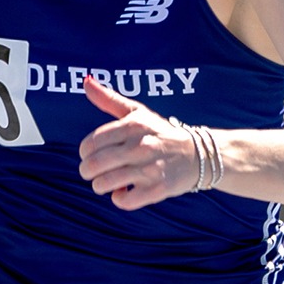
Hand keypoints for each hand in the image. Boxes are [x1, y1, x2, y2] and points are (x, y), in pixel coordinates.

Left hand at [77, 75, 201, 209]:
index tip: (92, 154)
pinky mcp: (157, 189)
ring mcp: (149, 169)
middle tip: (96, 171)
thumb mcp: (137, 112)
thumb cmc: (160, 133)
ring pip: (103, 184)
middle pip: (92, 165)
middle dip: (88, 171)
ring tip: (112, 181)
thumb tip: (86, 81)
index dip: (85, 153)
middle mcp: (140, 146)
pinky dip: (119, 198)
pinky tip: (127, 190)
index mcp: (132, 126)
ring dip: (101, 185)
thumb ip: (109, 99)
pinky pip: (123, 201)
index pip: (90, 143)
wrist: (198, 155)